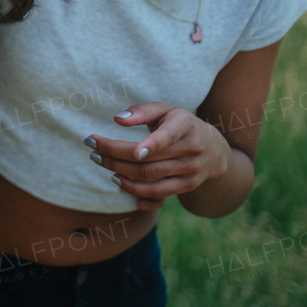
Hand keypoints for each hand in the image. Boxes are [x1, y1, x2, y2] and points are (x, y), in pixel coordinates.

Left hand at [83, 102, 231, 211]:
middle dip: (115, 157)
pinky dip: (137, 193)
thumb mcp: (165, 111)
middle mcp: (191, 150)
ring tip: (102, 164)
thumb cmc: (180, 125)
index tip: (132, 151)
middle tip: (93, 152)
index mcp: (185, 126)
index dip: (152, 144)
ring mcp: (190, 171)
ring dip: (122, 175)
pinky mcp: (187, 186)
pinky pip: (160, 195)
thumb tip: (117, 119)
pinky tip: (119, 185)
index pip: (168, 136)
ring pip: (151, 179)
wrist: (213, 149)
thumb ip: (142, 111)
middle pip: (148, 161)